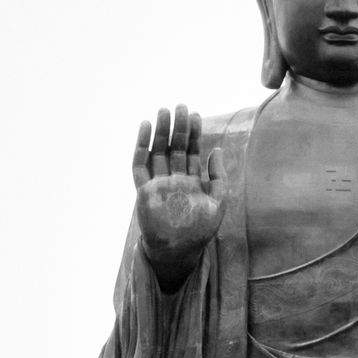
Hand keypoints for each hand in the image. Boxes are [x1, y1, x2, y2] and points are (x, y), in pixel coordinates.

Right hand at [133, 104, 223, 287]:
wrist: (179, 251)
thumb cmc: (199, 231)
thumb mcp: (218, 203)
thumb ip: (218, 178)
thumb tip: (216, 150)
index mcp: (190, 181)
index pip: (191, 151)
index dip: (193, 133)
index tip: (196, 114)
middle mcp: (173, 179)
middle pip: (174, 147)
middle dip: (177, 127)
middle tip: (180, 106)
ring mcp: (157, 183)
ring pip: (157, 151)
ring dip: (160, 131)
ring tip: (163, 111)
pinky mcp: (143, 190)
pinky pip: (139, 164)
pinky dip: (141, 146)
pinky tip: (145, 127)